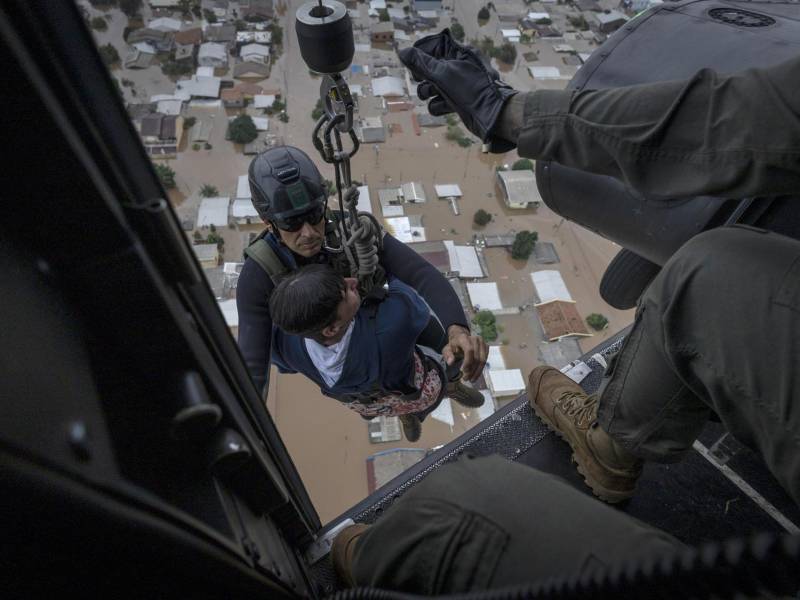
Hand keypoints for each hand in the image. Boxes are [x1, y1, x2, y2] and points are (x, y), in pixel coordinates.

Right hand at [398, 29, 517, 152]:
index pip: (433, 47)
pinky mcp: (457, 101)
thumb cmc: (472, 90)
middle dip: (424, 78)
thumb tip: (402, 52)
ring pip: (431, 87)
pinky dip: (438, 106)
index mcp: (458, 53)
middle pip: (429, 68)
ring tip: (436, 95)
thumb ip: (422, 63)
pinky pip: (438, 102)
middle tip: (426, 81)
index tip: (417, 67)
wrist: (493, 116)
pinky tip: (446, 107)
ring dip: (428, 92)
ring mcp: (457, 85)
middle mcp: (457, 67)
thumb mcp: (444, 74)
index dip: (421, 56)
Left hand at [443, 325, 487, 381]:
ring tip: (471, 380)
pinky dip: (480, 369)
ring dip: (477, 372)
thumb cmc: (453, 345)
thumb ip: (447, 355)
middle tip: (465, 379)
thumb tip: (450, 363)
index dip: (468, 361)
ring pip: (483, 360)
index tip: (463, 371)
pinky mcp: (486, 347)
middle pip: (477, 357)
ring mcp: (482, 342)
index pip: (469, 350)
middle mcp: (475, 339)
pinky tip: (475, 375)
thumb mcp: (447, 350)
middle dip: (472, 370)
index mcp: (464, 338)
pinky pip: (485, 360)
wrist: (461, 338)